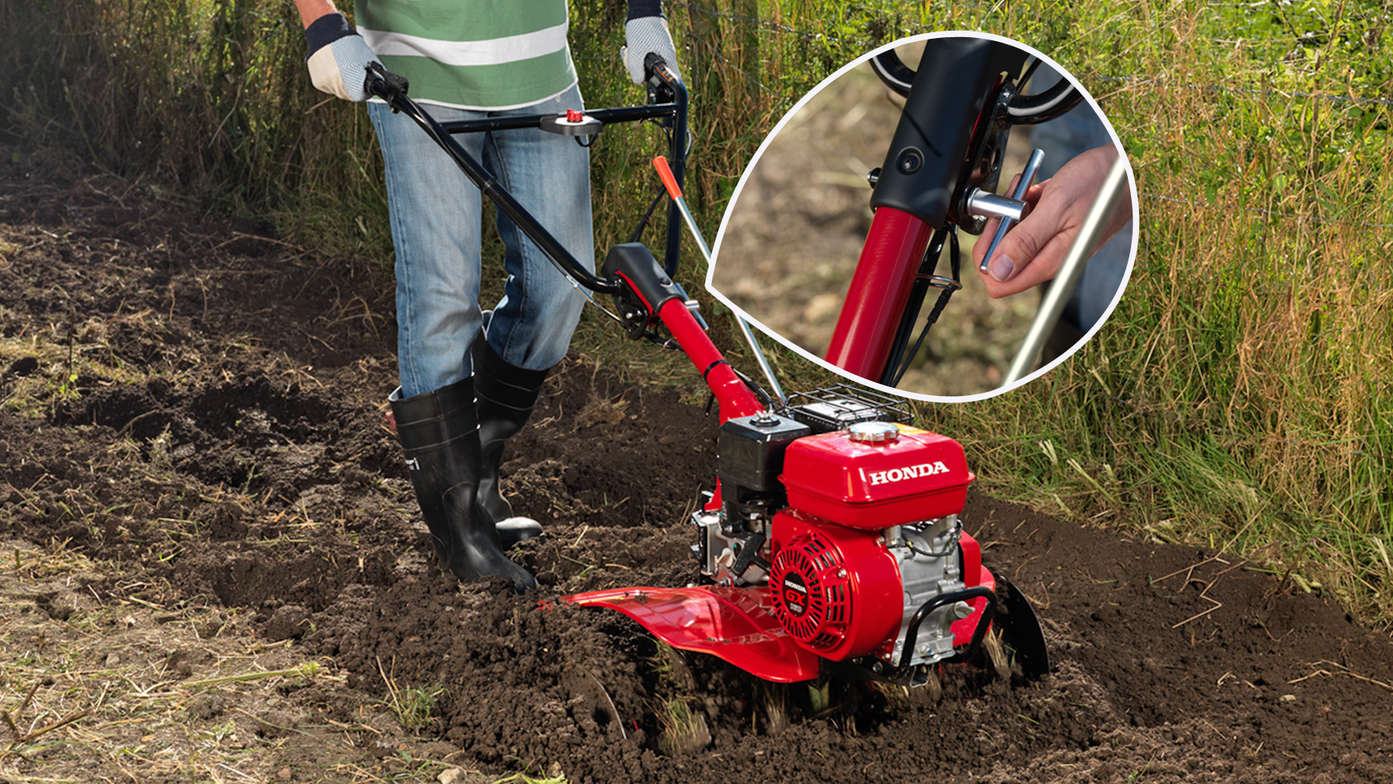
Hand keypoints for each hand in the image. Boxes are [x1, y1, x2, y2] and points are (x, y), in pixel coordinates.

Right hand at [304, 12, 380, 101]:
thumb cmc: (348, 43)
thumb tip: (380, 83)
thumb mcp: (368, 58)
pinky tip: (333, 67)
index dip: (365, 89)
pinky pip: (329, 86)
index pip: (361, 95)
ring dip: (343, 83)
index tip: (365, 82)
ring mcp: (326, 84)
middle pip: (349, 95)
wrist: (325, 33)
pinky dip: (333, 80)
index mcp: (351, 81)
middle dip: (354, 86)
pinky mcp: (317, 82)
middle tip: (353, 72)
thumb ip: (374, 74)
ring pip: (339, 91)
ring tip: (342, 66)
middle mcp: (337, 85)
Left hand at [622, 16, 681, 84]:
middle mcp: (667, 56)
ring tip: (627, 51)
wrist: (641, 11)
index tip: (655, 89)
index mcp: (668, 58)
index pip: (673, 78)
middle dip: (641, 72)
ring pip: (647, 67)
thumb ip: (636, 68)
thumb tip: (638, 82)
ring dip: (634, 63)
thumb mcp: (636, 50)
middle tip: (631, 63)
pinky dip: (635, 57)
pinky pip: (644, 59)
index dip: (665, 85)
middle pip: (656, 75)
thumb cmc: (641, 28)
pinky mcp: (653, 49)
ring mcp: (660, 52)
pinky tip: (628, 49)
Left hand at [974, 145, 1130, 297]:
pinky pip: (1025, 223)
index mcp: (1049, 262)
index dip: (987, 256)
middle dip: (998, 228)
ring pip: (1011, 237)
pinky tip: (1035, 190)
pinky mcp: (1052, 230)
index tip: (995, 227)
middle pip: (1001, 259)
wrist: (1126, 166)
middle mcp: (1048, 259)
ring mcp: (1050, 244)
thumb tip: (998, 270)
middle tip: (1011, 203)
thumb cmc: (1100, 183)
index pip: (999, 284)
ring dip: (1011, 212)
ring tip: (1026, 192)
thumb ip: (1026, 241)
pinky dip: (1023, 205)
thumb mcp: (1057, 208)